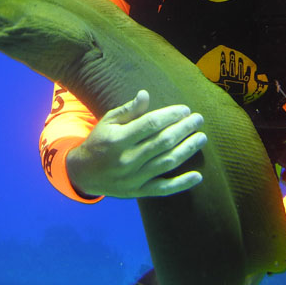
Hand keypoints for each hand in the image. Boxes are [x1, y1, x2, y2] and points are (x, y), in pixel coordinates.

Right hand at [66, 90, 206, 198]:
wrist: (84, 174)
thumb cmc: (99, 141)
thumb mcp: (108, 122)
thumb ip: (128, 110)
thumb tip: (145, 94)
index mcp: (118, 139)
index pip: (150, 124)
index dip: (170, 115)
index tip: (185, 109)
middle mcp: (127, 159)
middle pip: (162, 142)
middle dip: (184, 129)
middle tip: (198, 119)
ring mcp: (133, 178)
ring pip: (166, 163)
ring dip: (187, 150)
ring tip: (201, 138)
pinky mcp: (138, 192)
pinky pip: (163, 189)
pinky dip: (182, 183)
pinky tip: (198, 176)